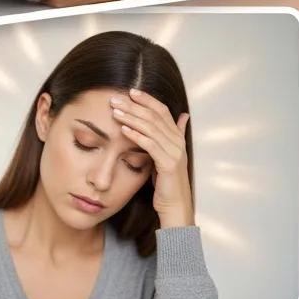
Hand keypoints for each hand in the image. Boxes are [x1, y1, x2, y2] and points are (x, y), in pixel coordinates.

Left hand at [110, 88, 193, 227]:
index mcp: (176, 137)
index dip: (147, 99)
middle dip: (133, 106)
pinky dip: (137, 135)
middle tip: (114, 99)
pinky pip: (151, 145)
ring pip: (151, 128)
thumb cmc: (166, 180)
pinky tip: (123, 130)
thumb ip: (170, 135)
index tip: (130, 91)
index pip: (162, 110)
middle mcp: (178, 142)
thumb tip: (184, 115)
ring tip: (115, 111)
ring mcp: (175, 153)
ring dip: (131, 118)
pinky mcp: (169, 165)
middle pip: (154, 116)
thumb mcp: (166, 154)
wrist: (175, 207)